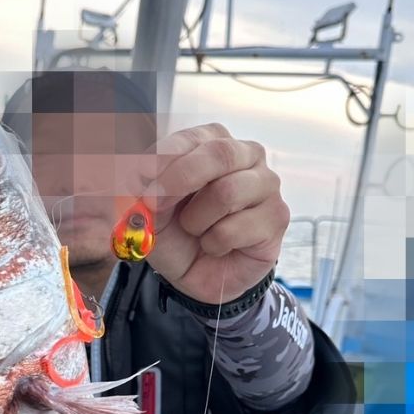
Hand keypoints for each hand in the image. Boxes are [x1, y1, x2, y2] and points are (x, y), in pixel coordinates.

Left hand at [131, 123, 289, 304]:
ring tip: (194, 230)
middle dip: (180, 179)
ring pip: (227, 192)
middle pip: (219, 154)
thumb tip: (136, 173)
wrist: (197, 274)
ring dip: (196, 220)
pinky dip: (213, 243)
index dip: (163, 158)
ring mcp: (266, 184)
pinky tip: (216, 246)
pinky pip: (234, 229)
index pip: (190, 138)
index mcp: (212, 142)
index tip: (140, 178)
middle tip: (155, 204)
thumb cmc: (176, 233)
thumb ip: (142, 187)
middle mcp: (246, 155)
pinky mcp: (277, 217)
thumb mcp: (149, 209)